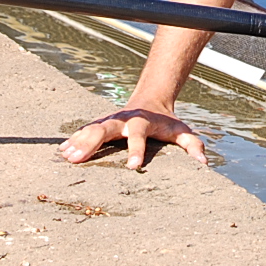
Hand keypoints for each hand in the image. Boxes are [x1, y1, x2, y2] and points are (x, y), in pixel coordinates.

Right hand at [58, 101, 205, 170]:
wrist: (152, 99)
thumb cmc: (167, 121)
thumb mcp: (182, 131)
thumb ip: (192, 145)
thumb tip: (203, 164)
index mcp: (143, 121)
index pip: (138, 135)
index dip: (136, 149)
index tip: (132, 166)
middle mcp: (124, 119)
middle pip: (106, 128)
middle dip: (91, 142)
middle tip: (77, 159)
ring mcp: (111, 119)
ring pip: (92, 128)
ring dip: (79, 141)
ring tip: (66, 156)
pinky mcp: (103, 123)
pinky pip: (86, 130)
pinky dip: (74, 139)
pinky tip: (62, 150)